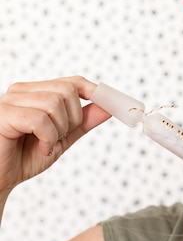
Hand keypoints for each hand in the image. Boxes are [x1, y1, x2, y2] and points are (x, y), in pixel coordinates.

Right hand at [0, 76, 110, 191]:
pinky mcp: (4, 114)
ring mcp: (10, 100)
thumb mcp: (61, 139)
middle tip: (59, 138)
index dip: (95, 92)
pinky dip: (47, 137)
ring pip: (54, 103)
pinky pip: (39, 119)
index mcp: (36, 93)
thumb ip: (82, 122)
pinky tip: (40, 148)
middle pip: (67, 90)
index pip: (71, 82)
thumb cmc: (23, 158)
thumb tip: (108, 107)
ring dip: (58, 130)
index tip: (113, 104)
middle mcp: (22, 91)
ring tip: (45, 145)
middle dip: (73, 118)